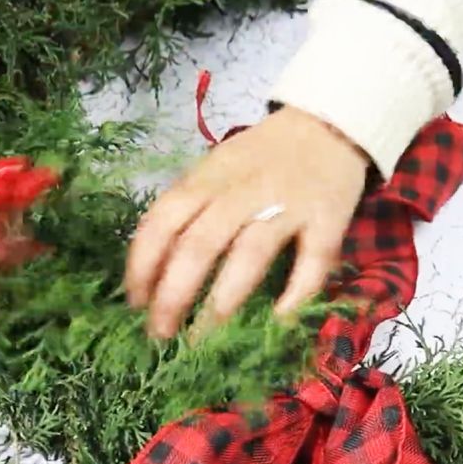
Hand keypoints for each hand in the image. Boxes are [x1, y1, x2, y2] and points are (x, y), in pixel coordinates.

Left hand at [124, 106, 369, 339]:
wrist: (328, 125)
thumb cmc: (263, 156)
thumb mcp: (217, 167)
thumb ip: (191, 206)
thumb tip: (155, 268)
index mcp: (209, 177)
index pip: (163, 220)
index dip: (142, 264)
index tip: (134, 302)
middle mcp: (243, 191)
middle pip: (199, 244)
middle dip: (174, 295)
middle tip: (161, 333)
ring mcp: (288, 205)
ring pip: (250, 254)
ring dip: (222, 301)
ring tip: (204, 338)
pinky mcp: (328, 219)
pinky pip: (312, 261)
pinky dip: (296, 293)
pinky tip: (278, 320)